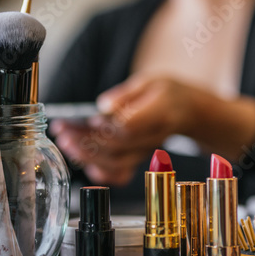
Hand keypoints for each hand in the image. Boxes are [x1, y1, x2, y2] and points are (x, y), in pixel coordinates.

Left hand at [52, 74, 254, 185]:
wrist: (191, 113)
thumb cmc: (169, 93)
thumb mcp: (152, 81)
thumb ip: (127, 93)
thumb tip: (104, 105)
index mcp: (161, 112)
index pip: (131, 126)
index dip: (108, 126)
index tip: (90, 119)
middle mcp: (154, 136)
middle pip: (117, 147)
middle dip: (85, 141)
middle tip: (63, 130)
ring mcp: (147, 152)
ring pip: (116, 163)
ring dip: (87, 156)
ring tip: (66, 142)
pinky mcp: (140, 159)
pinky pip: (122, 174)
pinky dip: (104, 174)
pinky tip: (86, 164)